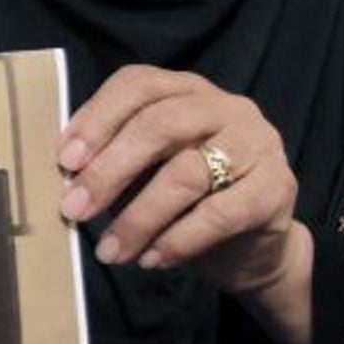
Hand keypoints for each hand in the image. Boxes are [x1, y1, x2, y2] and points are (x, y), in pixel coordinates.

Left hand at [59, 65, 312, 343]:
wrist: (250, 247)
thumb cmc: (184, 203)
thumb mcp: (143, 174)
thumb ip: (112, 162)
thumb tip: (65, 177)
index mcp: (187, 91)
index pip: (138, 84)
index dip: (98, 119)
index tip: (65, 161)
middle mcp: (227, 107)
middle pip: (161, 124)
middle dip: (110, 170)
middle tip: (74, 210)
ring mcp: (257, 144)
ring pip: (188, 173)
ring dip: (139, 217)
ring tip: (110, 251)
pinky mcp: (277, 187)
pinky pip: (221, 213)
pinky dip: (178, 240)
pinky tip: (152, 259)